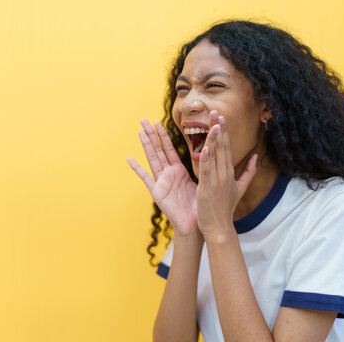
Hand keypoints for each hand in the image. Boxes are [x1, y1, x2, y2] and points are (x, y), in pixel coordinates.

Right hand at [127, 119, 199, 236]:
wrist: (196, 225)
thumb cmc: (200, 206)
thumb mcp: (203, 181)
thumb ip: (204, 167)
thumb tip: (213, 152)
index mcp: (177, 171)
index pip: (169, 149)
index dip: (163, 136)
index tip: (158, 122)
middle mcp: (167, 174)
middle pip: (157, 150)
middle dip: (151, 135)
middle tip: (143, 120)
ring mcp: (160, 182)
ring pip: (152, 158)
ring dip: (146, 145)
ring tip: (139, 131)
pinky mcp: (157, 192)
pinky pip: (146, 178)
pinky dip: (138, 169)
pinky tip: (130, 159)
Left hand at [196, 111, 257, 238]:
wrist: (219, 226)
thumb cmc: (226, 208)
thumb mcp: (240, 188)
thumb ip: (248, 172)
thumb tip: (256, 157)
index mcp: (229, 172)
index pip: (227, 148)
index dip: (224, 132)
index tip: (222, 117)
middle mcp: (224, 174)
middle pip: (222, 147)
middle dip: (220, 129)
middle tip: (217, 112)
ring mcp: (216, 181)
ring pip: (215, 156)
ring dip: (214, 139)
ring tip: (213, 123)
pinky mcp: (207, 188)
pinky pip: (206, 171)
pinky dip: (206, 160)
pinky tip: (206, 148)